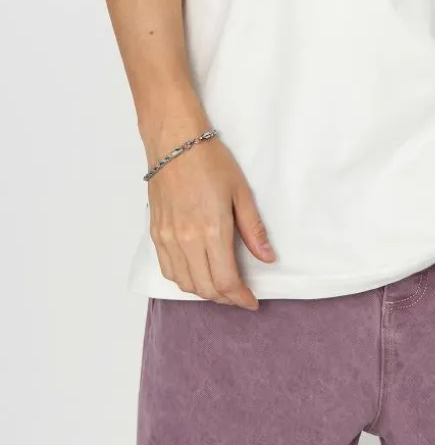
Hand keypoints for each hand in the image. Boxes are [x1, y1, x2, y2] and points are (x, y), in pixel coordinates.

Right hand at [146, 134, 275, 308]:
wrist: (174, 143)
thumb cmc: (210, 161)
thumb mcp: (241, 192)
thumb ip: (253, 229)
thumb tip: (267, 258)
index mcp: (211, 230)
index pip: (225, 281)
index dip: (240, 297)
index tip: (251, 302)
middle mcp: (186, 240)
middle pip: (205, 288)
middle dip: (225, 298)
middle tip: (239, 295)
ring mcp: (167, 239)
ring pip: (184, 283)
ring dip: (204, 291)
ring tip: (221, 287)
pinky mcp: (156, 234)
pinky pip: (168, 270)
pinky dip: (184, 280)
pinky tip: (196, 274)